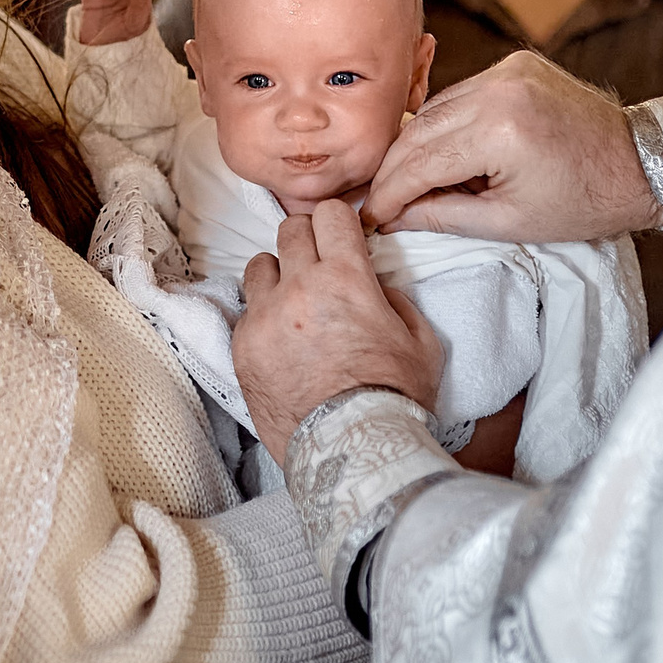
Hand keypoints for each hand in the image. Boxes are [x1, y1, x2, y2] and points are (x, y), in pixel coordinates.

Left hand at [236, 202, 442, 462]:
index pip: (330, 213)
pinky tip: (281, 342)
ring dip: (277, 276)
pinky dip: (263, 319)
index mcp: (345, 278)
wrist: (351, 449)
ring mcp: (264, 317)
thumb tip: (373, 283)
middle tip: (318, 266)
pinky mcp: (242, 347)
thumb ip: (396, 299)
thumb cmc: (394, 396)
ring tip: (293, 303)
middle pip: (289, 229)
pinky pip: (246, 312)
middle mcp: (298, 288)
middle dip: (307, 241)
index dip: (338, 222)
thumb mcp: (420, 340)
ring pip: (259, 266)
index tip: (341, 237)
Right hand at [367, 50, 662, 243]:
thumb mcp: (509, 221)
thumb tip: (395, 217)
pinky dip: (445, 124)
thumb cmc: (586, 201)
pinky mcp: (516, 63)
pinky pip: (461, 95)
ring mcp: (508, 69)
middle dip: (394, 169)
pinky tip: (442, 153)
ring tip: (407, 183)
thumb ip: (444, 216)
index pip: (421, 162)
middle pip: (419, 130)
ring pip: (435, 109)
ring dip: (416, 146)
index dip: (389, 193)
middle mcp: (498, 88)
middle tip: (376, 200)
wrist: (641, 164)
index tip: (371, 216)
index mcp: (499, 130)